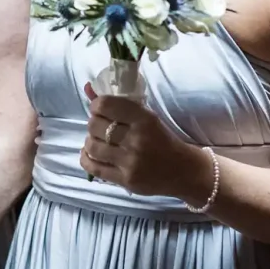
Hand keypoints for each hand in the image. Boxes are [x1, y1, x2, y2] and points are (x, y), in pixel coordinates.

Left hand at [79, 85, 211, 200]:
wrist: (183, 171)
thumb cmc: (163, 140)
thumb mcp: (147, 118)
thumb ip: (119, 105)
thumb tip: (87, 88)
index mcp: (144, 119)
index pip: (106, 105)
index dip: (96, 105)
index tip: (99, 109)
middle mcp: (136, 139)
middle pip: (95, 125)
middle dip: (93, 124)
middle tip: (100, 126)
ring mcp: (130, 161)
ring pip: (92, 146)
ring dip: (90, 141)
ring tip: (97, 141)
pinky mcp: (125, 180)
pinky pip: (94, 168)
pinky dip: (86, 159)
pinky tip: (90, 154)